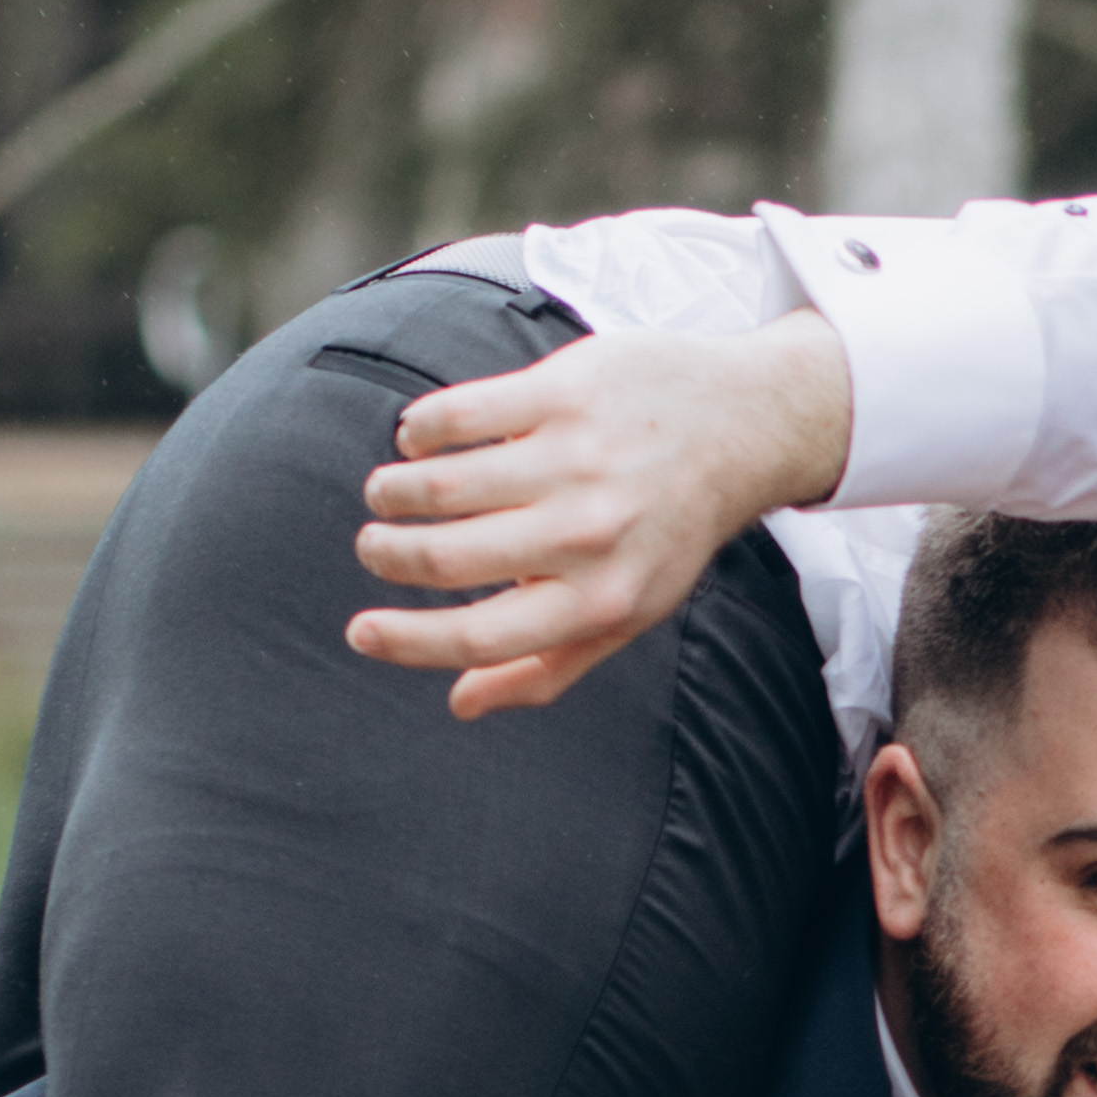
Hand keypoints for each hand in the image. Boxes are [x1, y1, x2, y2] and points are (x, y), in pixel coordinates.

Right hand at [343, 308, 855, 717]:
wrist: (736, 426)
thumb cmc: (667, 531)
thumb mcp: (626, 613)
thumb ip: (546, 665)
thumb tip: (462, 704)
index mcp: (601, 600)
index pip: (478, 637)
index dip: (406, 641)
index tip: (360, 632)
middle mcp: (587, 535)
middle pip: (443, 558)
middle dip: (388, 554)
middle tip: (376, 546)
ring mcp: (574, 459)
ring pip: (437, 484)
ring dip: (393, 492)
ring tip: (390, 493)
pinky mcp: (562, 392)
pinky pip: (454, 415)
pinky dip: (419, 432)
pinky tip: (419, 441)